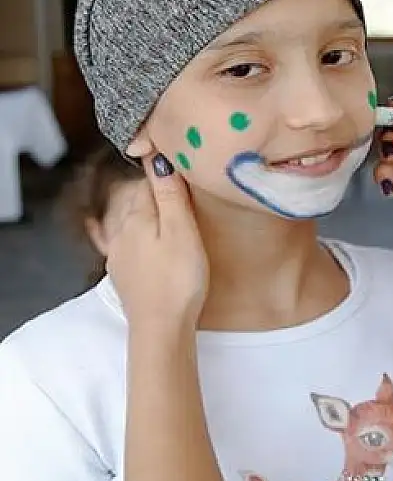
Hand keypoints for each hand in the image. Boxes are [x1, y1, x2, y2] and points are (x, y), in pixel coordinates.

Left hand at [107, 153, 207, 330]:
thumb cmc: (179, 280)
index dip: (167, 170)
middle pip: (140, 200)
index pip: (150, 181)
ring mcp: (120, 254)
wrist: (160, 327)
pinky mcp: (124, 274)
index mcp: (137, 217)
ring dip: (150, 215)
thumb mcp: (182, 231)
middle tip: (184, 186)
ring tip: (172, 214)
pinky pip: (131, 245)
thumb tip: (155, 153)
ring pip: (134, 223)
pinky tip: (150, 242)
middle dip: (158, 191)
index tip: (184, 162)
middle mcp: (122, 231)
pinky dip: (143, 238)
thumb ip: (169, 193)